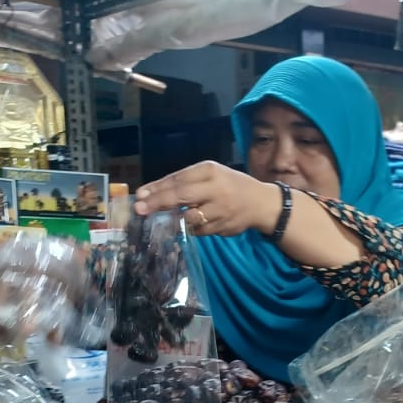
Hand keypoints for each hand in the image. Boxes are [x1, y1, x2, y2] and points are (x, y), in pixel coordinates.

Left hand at [134, 162, 277, 236]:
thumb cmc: (230, 185)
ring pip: (189, 217)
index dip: (157, 188)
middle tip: (139, 210)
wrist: (262, 203)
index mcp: (210, 171)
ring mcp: (221, 210)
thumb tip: (151, 193)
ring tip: (161, 221)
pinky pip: (199, 231)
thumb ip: (185, 181)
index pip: (179, 179)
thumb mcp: (210, 175)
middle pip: (182, 196)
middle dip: (158, 203)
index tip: (140, 195)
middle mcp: (216, 189)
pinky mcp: (224, 227)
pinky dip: (190, 229)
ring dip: (173, 220)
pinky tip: (186, 226)